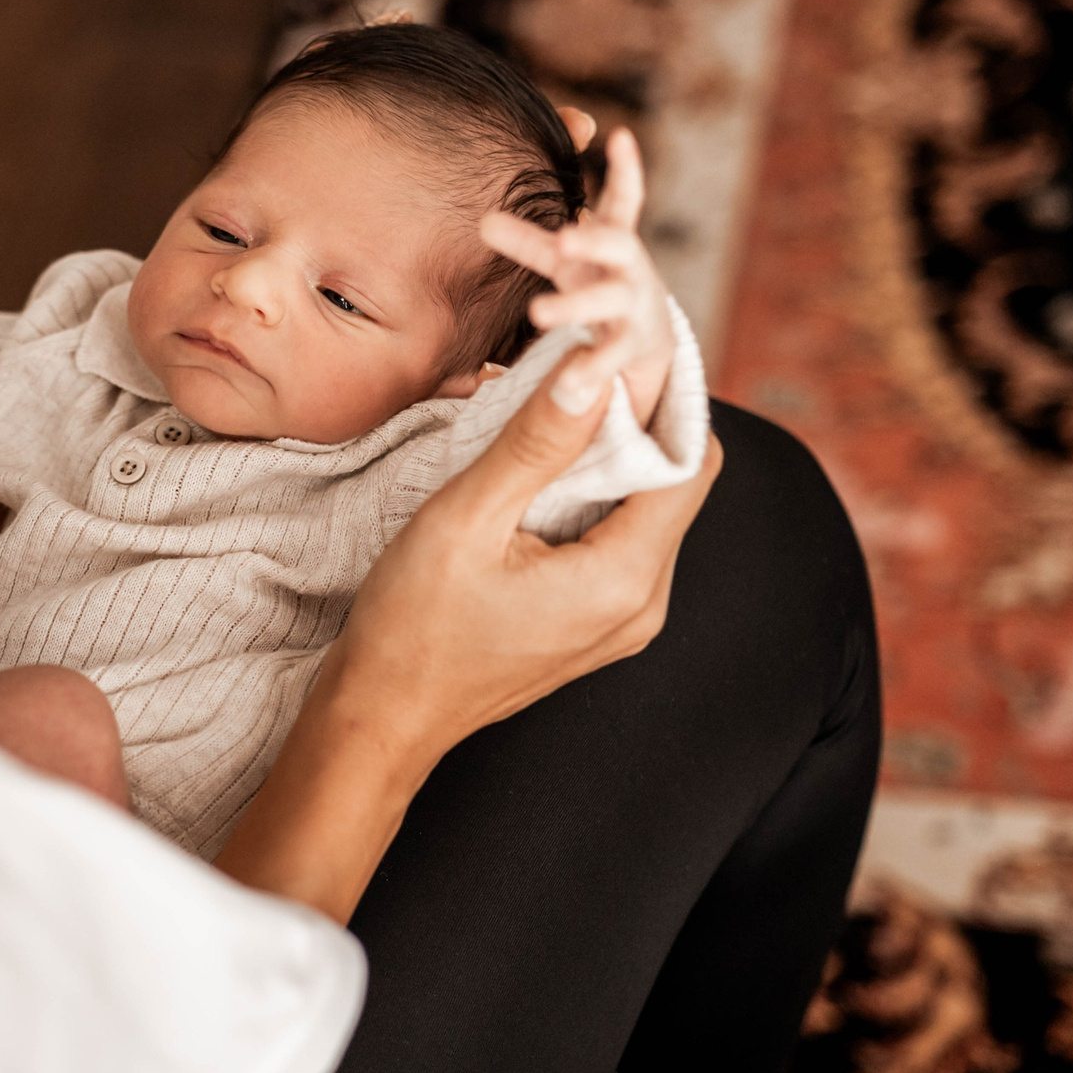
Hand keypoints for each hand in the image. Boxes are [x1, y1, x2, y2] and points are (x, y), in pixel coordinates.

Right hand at [329, 326, 720, 776]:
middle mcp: (643, 604)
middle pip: (674, 483)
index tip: (614, 352)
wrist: (382, 720)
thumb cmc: (411, 628)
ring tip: (547, 416)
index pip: (690, 461)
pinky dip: (589, 497)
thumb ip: (535, 443)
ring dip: (607, 457)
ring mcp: (623, 620)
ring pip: (645, 510)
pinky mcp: (597, 623)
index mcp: (624, 579)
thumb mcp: (465, 519)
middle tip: (575, 372)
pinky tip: (537, 473)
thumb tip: (594, 368)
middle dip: (633, 421)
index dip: (662, 398)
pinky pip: (616, 540)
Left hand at [478, 126, 675, 427]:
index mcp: (612, 243)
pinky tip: (565, 385)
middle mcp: (628, 271)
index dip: (625, 171)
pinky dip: (588, 373)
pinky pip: (610, 361)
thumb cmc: (597, 283)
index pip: (623, 202)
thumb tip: (481, 221)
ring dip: (575, 305)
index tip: (620, 136)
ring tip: (537, 313)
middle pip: (618, 246)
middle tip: (563, 238)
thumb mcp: (565, 261)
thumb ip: (529, 241)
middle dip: (593, 240)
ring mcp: (632, 311)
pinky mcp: (629, 352)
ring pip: (609, 304)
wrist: (646, 342)